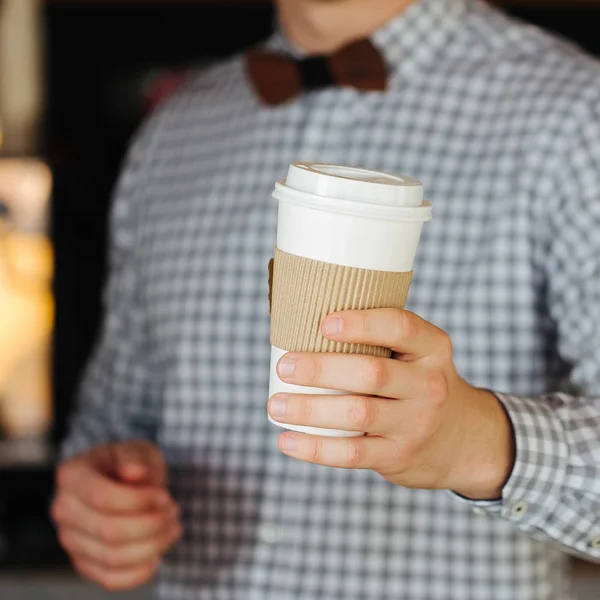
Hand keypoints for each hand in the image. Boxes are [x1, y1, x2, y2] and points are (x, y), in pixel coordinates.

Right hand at [52, 440, 181, 590]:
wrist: (122, 481)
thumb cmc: (130, 462)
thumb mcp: (137, 448)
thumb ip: (135, 457)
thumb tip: (134, 472)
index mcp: (72, 475)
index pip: (103, 497)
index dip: (140, 500)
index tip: (165, 496)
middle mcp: (63, 509)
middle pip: (109, 530)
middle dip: (152, 524)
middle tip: (174, 511)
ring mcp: (70, 539)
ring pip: (112, 557)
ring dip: (153, 546)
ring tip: (172, 528)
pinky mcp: (83, 562)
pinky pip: (109, 579)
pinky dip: (139, 573)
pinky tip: (157, 556)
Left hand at [268, 309, 514, 499]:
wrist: (464, 440)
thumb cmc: (418, 384)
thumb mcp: (418, 355)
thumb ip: (379, 339)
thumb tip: (302, 318)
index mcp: (432, 348)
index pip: (401, 327)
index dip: (362, 324)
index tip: (324, 323)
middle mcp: (429, 385)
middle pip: (372, 373)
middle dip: (322, 369)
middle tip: (285, 366)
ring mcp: (415, 424)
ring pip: (358, 414)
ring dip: (310, 409)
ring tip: (276, 405)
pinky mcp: (398, 456)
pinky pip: (352, 454)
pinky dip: (315, 449)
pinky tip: (287, 440)